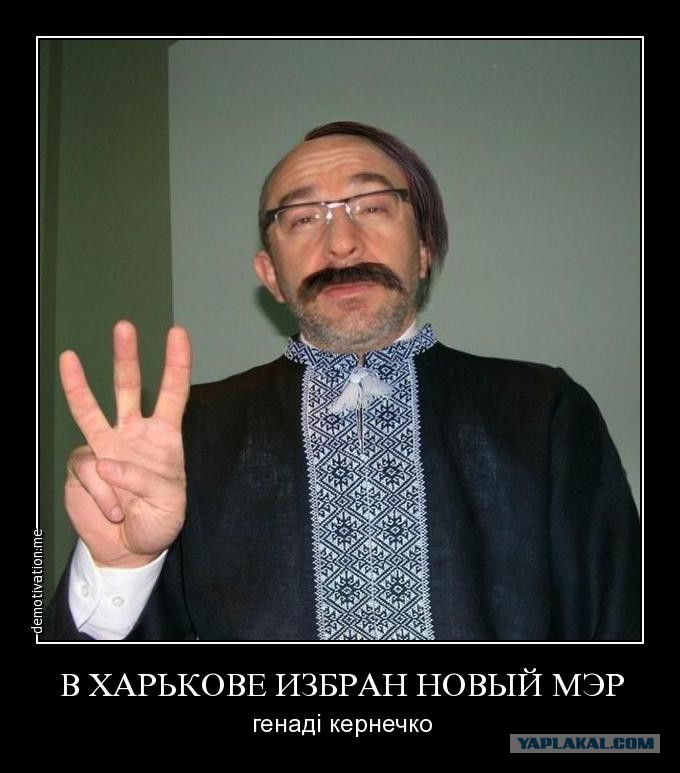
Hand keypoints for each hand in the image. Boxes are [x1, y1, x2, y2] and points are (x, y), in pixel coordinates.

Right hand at [59, 321, 190, 567]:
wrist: (130, 548)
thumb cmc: (158, 520)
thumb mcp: (169, 503)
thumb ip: (145, 480)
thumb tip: (107, 463)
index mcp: (164, 438)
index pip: (173, 394)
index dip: (176, 364)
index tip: (177, 333)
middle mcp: (134, 434)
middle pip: (129, 388)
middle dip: (126, 357)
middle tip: (124, 326)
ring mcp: (105, 447)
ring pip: (92, 410)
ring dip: (79, 384)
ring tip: (69, 357)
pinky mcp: (83, 465)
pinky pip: (88, 470)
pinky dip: (100, 492)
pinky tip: (112, 510)